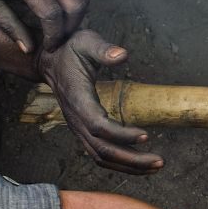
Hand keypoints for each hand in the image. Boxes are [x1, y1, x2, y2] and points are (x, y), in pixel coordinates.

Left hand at [0, 0, 87, 51]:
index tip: (48, 47)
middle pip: (76, 2)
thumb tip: (29, 49)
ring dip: (76, 14)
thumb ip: (8, 23)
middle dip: (71, 27)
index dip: (54, 35)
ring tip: (61, 27)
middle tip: (59, 39)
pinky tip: (61, 9)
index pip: (51, 12)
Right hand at [35, 30, 162, 174]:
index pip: (98, 125)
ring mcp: (78, 127)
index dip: (121, 134)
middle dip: (131, 159)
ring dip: (128, 165)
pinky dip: (120, 162)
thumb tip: (122, 54)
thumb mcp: (85, 41)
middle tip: (159, 161)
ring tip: (155, 166)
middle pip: (102, 149)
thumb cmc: (70, 49)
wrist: (48, 60)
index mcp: (77, 99)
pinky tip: (139, 163)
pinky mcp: (83, 130)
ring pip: (101, 156)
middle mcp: (75, 119)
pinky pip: (100, 153)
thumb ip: (103, 49)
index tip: (146, 136)